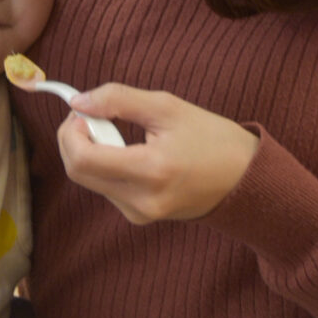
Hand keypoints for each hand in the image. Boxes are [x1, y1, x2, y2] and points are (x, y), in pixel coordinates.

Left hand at [61, 84, 258, 223]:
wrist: (246, 180)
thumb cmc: (212, 139)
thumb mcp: (167, 107)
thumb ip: (118, 100)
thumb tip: (77, 101)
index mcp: (151, 172)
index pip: (82, 158)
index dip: (70, 130)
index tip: (83, 110)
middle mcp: (141, 201)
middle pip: (77, 172)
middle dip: (74, 139)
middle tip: (93, 114)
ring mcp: (139, 214)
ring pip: (88, 180)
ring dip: (90, 151)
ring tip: (118, 131)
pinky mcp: (139, 217)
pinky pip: (105, 187)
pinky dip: (104, 164)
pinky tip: (127, 150)